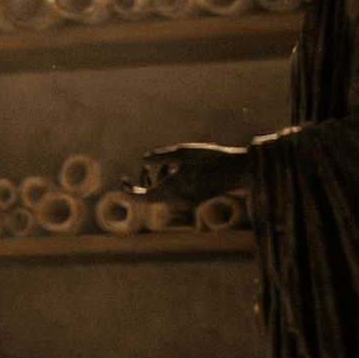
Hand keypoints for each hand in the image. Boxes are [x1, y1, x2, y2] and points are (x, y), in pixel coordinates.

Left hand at [133, 143, 250, 206]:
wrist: (236, 170)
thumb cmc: (210, 158)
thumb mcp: (182, 152)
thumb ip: (159, 157)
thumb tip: (142, 160)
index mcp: (171, 191)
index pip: (141, 198)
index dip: (128, 191)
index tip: (121, 181)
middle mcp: (177, 202)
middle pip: (150, 196)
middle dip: (145, 180)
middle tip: (146, 166)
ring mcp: (186, 204)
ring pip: (162, 195)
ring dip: (159, 180)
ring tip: (169, 163)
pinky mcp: (193, 202)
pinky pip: (174, 196)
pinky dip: (170, 183)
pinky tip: (179, 170)